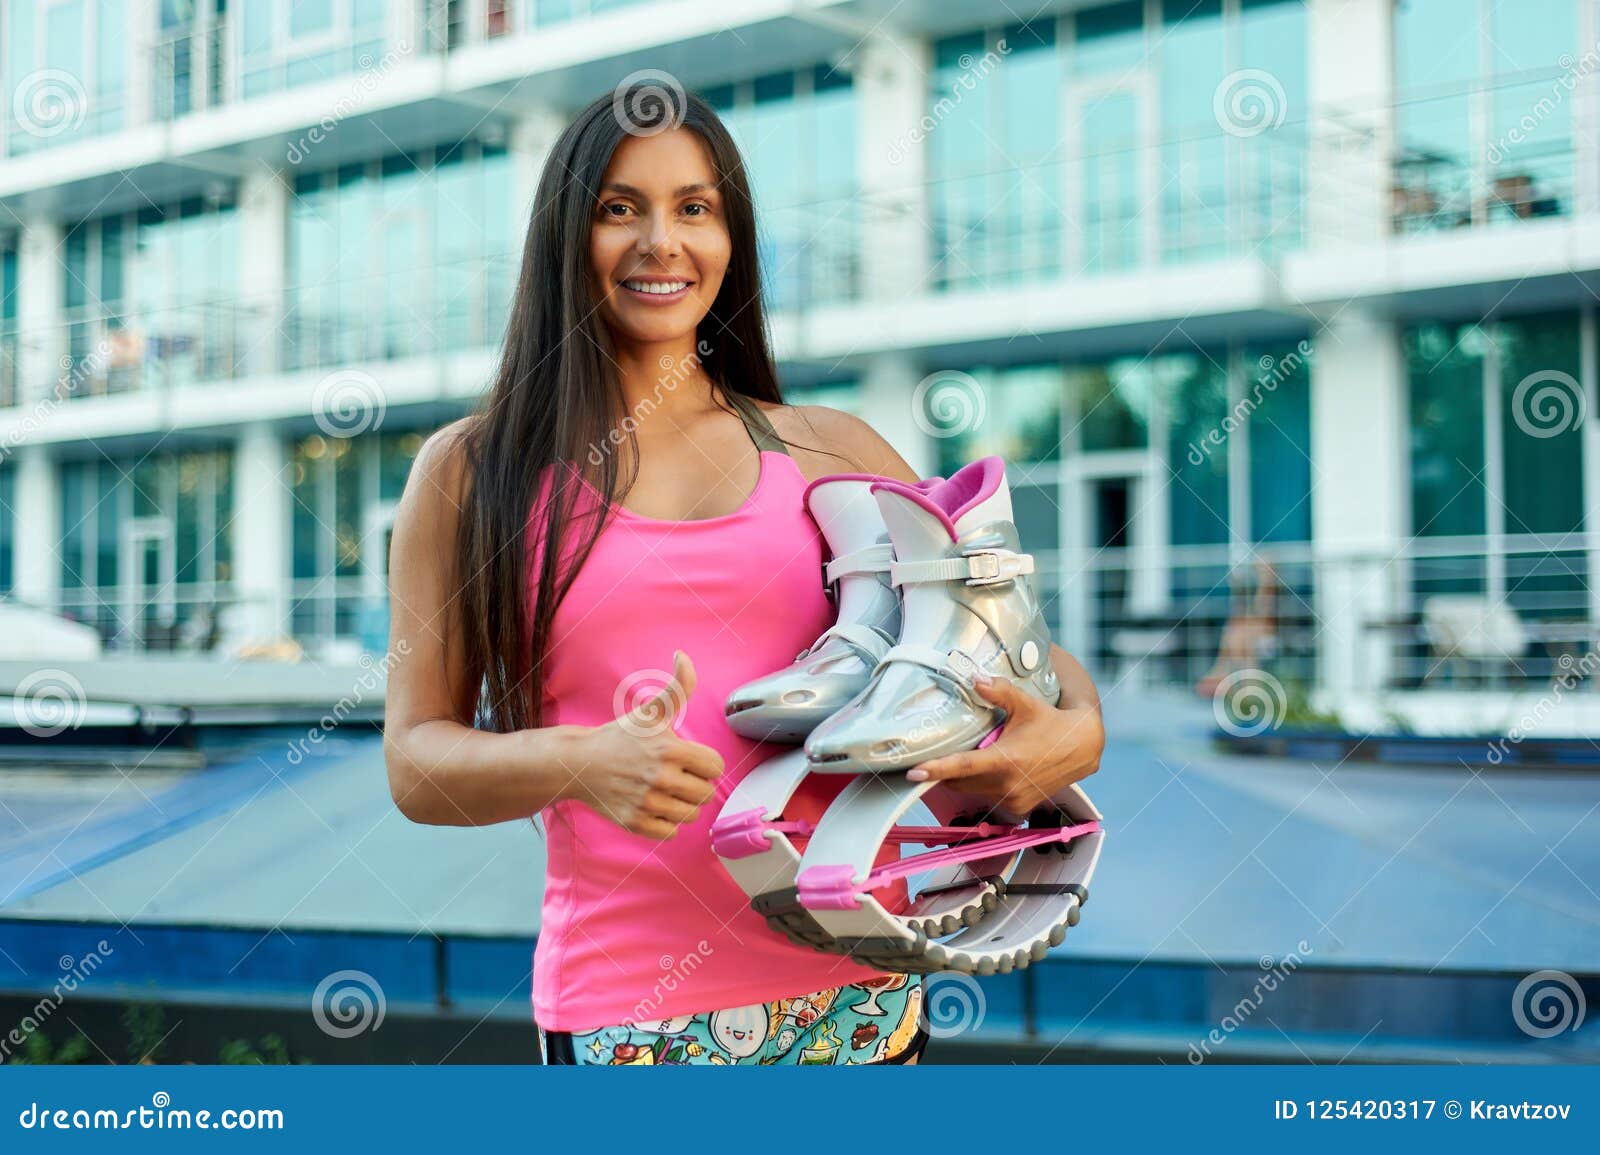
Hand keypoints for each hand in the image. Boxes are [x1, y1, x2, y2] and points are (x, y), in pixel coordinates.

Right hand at [571, 650, 724, 838]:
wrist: (579, 763)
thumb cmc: (620, 737)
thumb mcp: (651, 711)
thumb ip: (678, 687)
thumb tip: (683, 656)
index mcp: (670, 749)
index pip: (716, 768)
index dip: (704, 763)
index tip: (688, 759)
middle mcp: (661, 778)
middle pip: (706, 794)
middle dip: (694, 784)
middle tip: (675, 776)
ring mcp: (648, 803)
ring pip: (691, 816)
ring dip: (682, 805)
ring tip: (665, 792)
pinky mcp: (635, 823)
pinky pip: (671, 833)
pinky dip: (666, 823)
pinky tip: (654, 807)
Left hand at [904, 672, 1103, 815]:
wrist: (1083, 748)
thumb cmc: (1052, 724)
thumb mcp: (1026, 704)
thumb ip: (999, 691)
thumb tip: (975, 677)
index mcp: (1005, 761)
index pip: (963, 767)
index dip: (936, 770)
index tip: (914, 773)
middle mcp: (1007, 786)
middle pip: (960, 781)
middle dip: (946, 770)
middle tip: (937, 754)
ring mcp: (1013, 800)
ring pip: (972, 791)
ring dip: (964, 778)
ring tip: (972, 757)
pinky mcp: (1018, 808)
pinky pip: (987, 798)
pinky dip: (982, 786)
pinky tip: (990, 770)